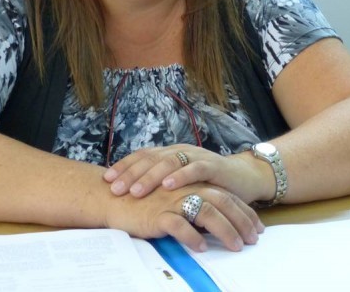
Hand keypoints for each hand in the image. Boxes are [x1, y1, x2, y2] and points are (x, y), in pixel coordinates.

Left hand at [103, 145, 274, 204]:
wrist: (244, 179)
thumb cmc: (208, 185)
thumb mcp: (181, 185)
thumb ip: (161, 187)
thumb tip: (129, 198)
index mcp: (170, 154)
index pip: (142, 156)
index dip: (124, 166)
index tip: (106, 180)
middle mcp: (180, 152)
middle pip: (151, 159)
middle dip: (131, 174)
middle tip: (114, 188)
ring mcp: (197, 157)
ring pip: (169, 163)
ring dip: (150, 177)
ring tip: (136, 190)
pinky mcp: (213, 166)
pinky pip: (195, 169)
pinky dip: (181, 176)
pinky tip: (168, 185)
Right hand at [105, 182, 263, 251]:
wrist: (111, 198)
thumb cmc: (143, 200)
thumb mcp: (173, 199)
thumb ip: (193, 204)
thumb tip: (215, 223)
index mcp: (192, 184)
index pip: (225, 196)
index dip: (244, 212)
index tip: (257, 228)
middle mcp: (186, 189)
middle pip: (222, 202)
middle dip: (242, 221)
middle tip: (254, 239)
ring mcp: (172, 200)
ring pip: (206, 212)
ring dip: (224, 230)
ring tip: (236, 246)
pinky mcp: (157, 213)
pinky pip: (178, 225)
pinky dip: (192, 236)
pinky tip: (202, 248)